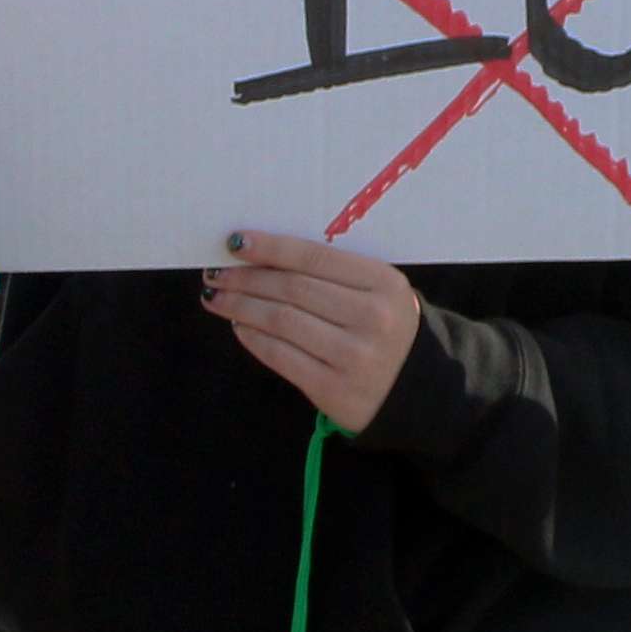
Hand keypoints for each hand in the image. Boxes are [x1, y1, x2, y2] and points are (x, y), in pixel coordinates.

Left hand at [205, 229, 420, 432]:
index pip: (314, 257)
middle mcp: (372, 317)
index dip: (270, 247)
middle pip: (292, 289)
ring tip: (216, 297)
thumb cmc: (384, 329)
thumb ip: (333, 274)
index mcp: (384, 283)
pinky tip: (239, 326)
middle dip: (246, 278)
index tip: (234, 242)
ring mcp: (354, 356)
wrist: (415, 390)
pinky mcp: (334, 389)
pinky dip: (253, 338)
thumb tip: (261, 257)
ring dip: (241, 306)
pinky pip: (281, 356)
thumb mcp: (376, 292)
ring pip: (281, 321)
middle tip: (215, 272)